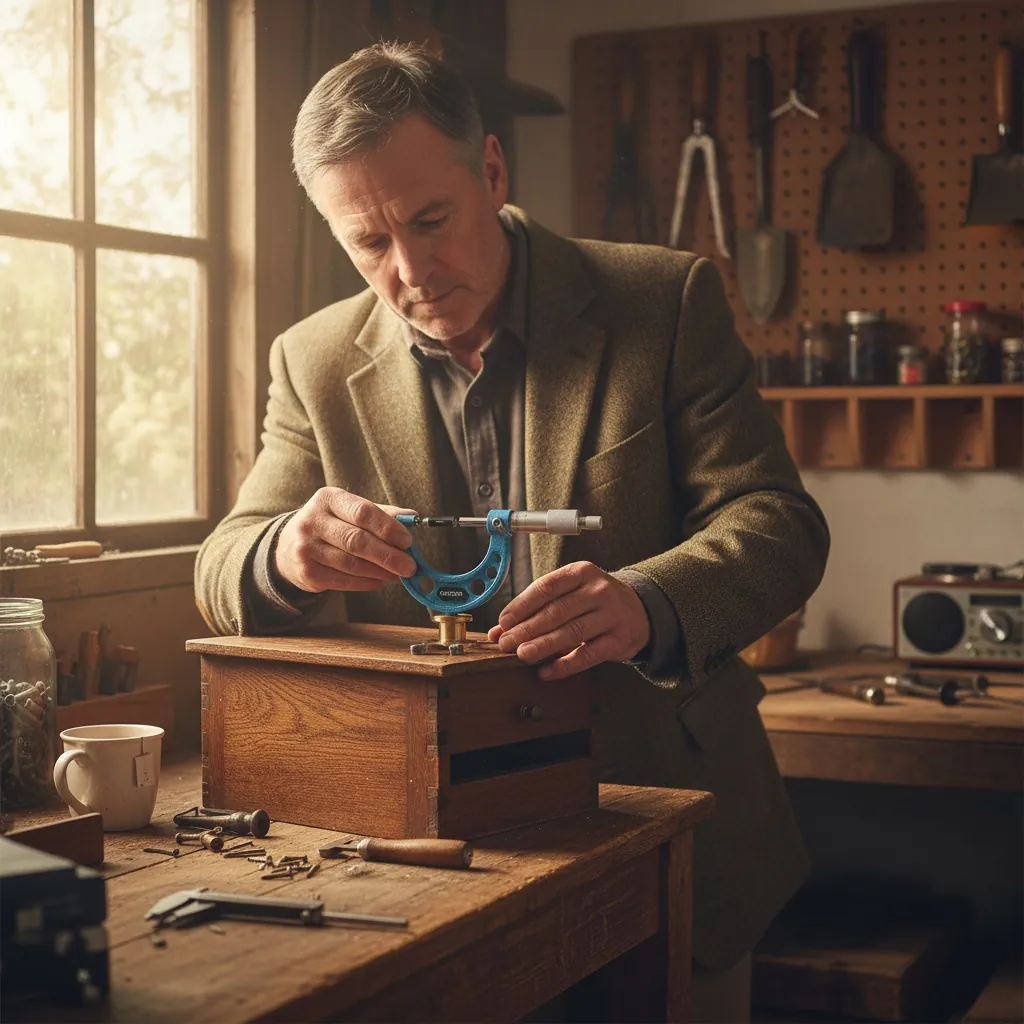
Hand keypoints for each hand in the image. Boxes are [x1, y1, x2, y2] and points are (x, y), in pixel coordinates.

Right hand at [274, 487, 417, 593]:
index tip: (408, 542)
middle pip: (357, 541)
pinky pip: (344, 581)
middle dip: (388, 556)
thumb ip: (382, 514)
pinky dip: (367, 583)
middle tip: (409, 566)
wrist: (289, 546)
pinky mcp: (306, 571)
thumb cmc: (331, 525)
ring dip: (381, 572)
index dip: (388, 528)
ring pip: (352, 564)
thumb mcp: (350, 511)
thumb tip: (413, 517)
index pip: (363, 512)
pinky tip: (380, 581)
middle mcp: (313, 521)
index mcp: (328, 499)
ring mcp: (306, 547)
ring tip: (398, 575)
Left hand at [487, 561, 650, 679]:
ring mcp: (612, 614)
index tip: (504, 622)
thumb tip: (498, 631)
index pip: (546, 587)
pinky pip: (588, 655)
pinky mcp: (619, 639)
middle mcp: (599, 590)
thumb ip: (534, 610)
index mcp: (581, 572)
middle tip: (506, 643)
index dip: (522, 605)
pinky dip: (565, 665)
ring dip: (543, 645)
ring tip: (522, 655)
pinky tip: (546, 672)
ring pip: (572, 632)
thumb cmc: (593, 601)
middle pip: (557, 611)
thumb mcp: (568, 595)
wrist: (639, 611)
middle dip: (527, 629)